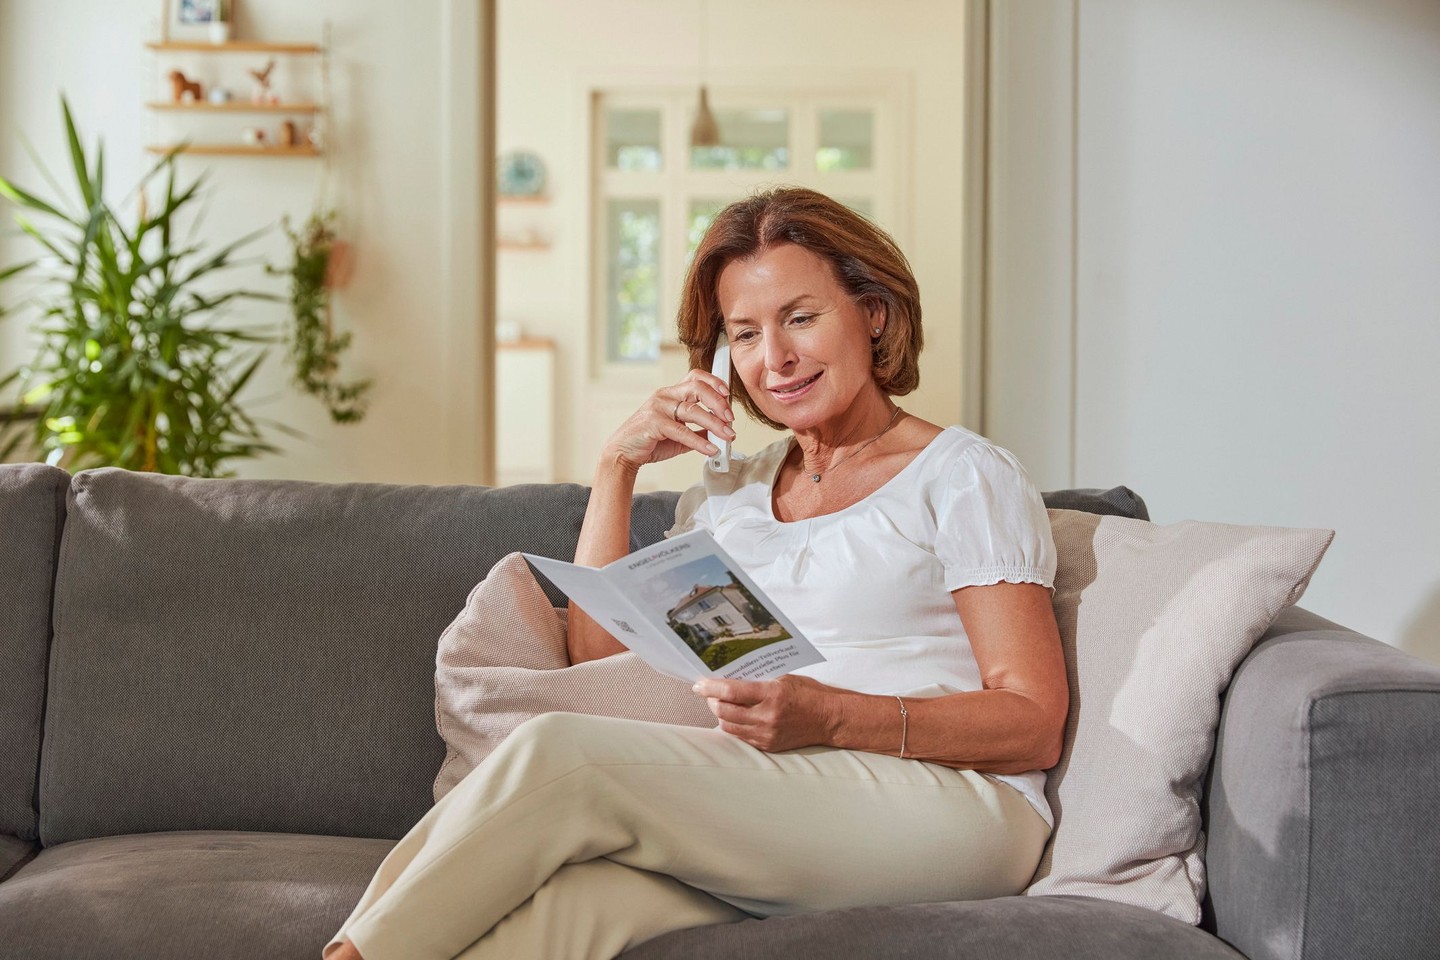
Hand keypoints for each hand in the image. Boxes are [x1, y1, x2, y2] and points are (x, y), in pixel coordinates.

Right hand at [601, 369, 734, 471]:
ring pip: (693, 410)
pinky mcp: (653, 423)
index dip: (714, 382)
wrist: (623, 453)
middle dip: (718, 403)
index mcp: (671, 394)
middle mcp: (665, 396)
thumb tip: (720, 432)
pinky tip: (711, 449)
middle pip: (697, 388)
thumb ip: (698, 430)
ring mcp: (658, 408)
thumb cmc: (649, 440)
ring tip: (727, 436)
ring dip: (714, 424)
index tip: (728, 395)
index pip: (696, 377)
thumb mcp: (679, 434)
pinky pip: (682, 431)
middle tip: (730, 419)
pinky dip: (699, 441)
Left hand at [691, 675, 840, 751]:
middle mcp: (767, 716)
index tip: (699, 684)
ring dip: (720, 715)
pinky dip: (733, 726)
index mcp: (771, 694)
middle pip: (724, 711)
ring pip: (728, 727)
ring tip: (720, 704)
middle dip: (711, 701)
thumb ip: (757, 682)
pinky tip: (734, 717)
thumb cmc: (808, 693)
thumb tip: (730, 679)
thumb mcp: (783, 679)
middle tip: (708, 693)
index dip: (710, 687)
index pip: (731, 691)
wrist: (829, 719)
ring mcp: (767, 734)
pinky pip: (741, 737)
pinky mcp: (768, 746)